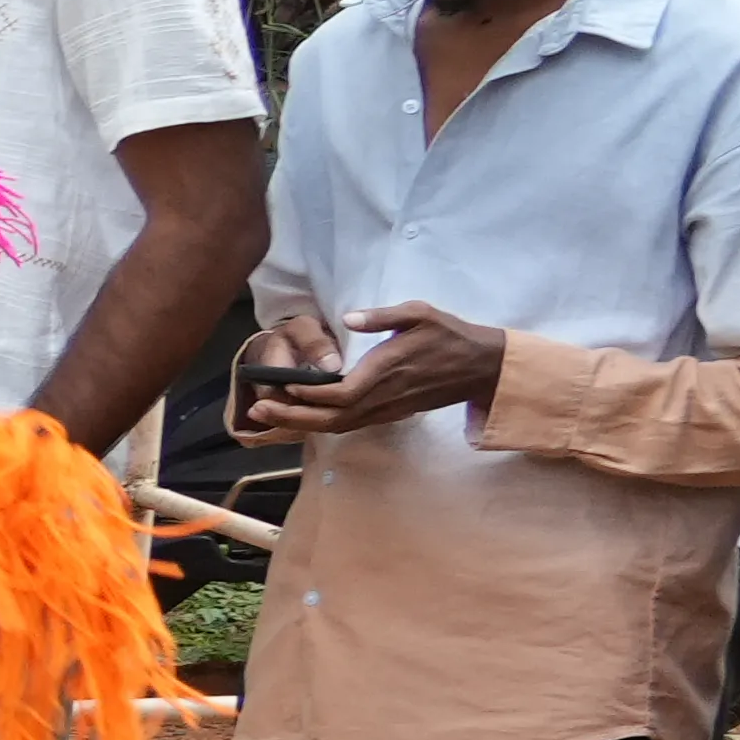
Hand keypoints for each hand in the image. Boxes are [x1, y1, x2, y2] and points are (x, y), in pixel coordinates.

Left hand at [266, 300, 502, 429]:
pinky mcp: (390, 413)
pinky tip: (300, 415)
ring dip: (302, 424)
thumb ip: (384, 317)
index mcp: (388, 371)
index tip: (284, 384)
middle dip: (292, 418)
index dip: (309, 395)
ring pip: (339, 425)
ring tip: (268, 415)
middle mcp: (385, 397)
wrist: (483, 367)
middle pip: (331, 418)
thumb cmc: (451, 335)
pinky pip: (350, 424)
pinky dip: (322, 423)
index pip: (342, 394)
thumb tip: (350, 319)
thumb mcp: (421, 313)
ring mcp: (388, 409)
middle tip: (257, 411)